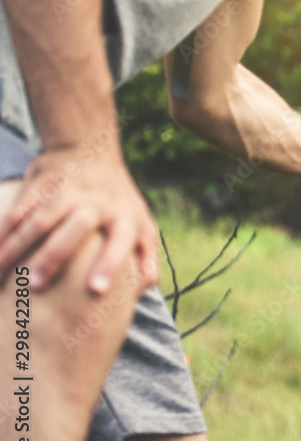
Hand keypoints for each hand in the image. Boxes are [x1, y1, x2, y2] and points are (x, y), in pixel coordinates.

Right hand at [0, 147, 158, 292]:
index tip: (96, 289)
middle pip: (76, 227)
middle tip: (36, 285)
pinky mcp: (41, 180)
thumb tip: (146, 287)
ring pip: (40, 219)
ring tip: (1, 275)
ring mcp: (68, 188)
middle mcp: (98, 199)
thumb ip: (147, 258)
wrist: (91, 151)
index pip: (120, 240)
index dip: (110, 264)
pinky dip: (3, 232)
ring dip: (18, 247)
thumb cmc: (119, 203)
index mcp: (125, 215)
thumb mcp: (142, 224)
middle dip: (55, 256)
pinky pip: (19, 209)